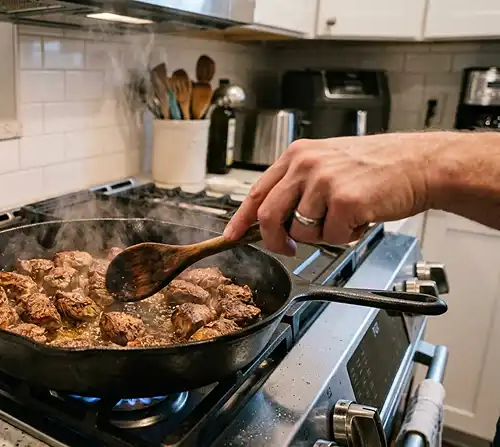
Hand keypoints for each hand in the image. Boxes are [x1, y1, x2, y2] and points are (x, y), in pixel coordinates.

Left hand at [223, 134, 435, 255]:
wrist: (419, 164)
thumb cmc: (377, 166)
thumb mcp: (328, 162)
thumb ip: (298, 184)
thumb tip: (272, 217)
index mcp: (297, 155)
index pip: (257, 191)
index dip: (241, 218)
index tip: (232, 235)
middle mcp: (305, 165)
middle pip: (268, 215)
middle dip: (274, 241)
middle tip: (287, 249)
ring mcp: (324, 182)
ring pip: (301, 231)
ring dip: (322, 235)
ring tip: (344, 218)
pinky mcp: (344, 202)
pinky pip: (331, 237)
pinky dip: (345, 237)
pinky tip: (360, 219)